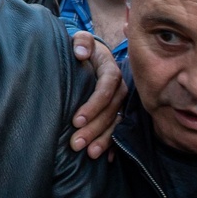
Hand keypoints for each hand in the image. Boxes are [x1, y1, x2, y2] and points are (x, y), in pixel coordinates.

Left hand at [69, 31, 126, 158]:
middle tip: (76, 143)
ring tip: (90, 154)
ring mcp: (121, 103)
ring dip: (104, 140)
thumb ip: (81, 41)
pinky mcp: (119, 113)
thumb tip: (81, 52)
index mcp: (111, 70)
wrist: (91, 55)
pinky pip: (119, 130)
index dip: (93, 105)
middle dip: (94, 129)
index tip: (75, 120)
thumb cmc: (82, 48)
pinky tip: (107, 159)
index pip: (105, 89)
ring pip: (116, 123)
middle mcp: (119, 89)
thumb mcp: (81, 39)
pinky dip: (114, 145)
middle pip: (110, 111)